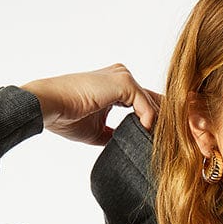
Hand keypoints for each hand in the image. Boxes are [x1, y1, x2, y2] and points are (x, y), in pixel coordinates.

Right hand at [19, 63, 162, 145]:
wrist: (49, 107)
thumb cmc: (66, 118)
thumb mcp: (99, 131)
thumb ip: (117, 134)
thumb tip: (130, 147)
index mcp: (116, 86)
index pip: (145, 103)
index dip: (156, 122)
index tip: (163, 142)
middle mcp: (121, 77)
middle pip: (153, 100)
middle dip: (164, 122)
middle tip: (173, 143)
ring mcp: (122, 77)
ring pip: (152, 102)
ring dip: (159, 124)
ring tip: (163, 144)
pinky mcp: (122, 82)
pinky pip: (145, 103)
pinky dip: (149, 120)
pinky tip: (145, 134)